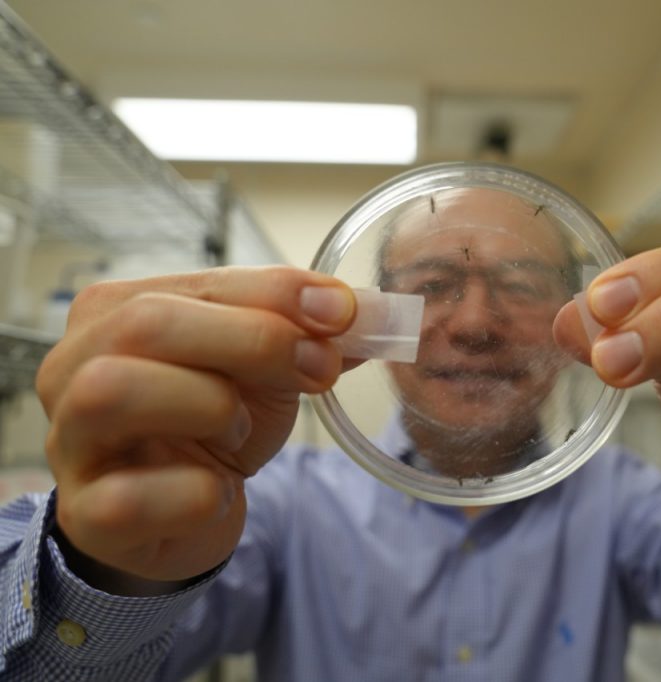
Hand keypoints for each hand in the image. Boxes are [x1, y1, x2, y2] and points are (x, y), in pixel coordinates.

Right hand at [36, 266, 354, 585]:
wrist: (181, 514)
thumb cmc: (213, 425)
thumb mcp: (263, 367)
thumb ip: (308, 332)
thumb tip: (368, 310)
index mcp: (116, 311)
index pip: (199, 281)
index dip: (279, 293)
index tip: (344, 313)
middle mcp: (74, 367)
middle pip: (146, 324)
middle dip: (253, 341)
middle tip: (318, 370)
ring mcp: (70, 442)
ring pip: (114, 392)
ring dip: (208, 406)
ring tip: (241, 428)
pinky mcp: (84, 515)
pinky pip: (130, 497)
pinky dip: (196, 493)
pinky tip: (218, 491)